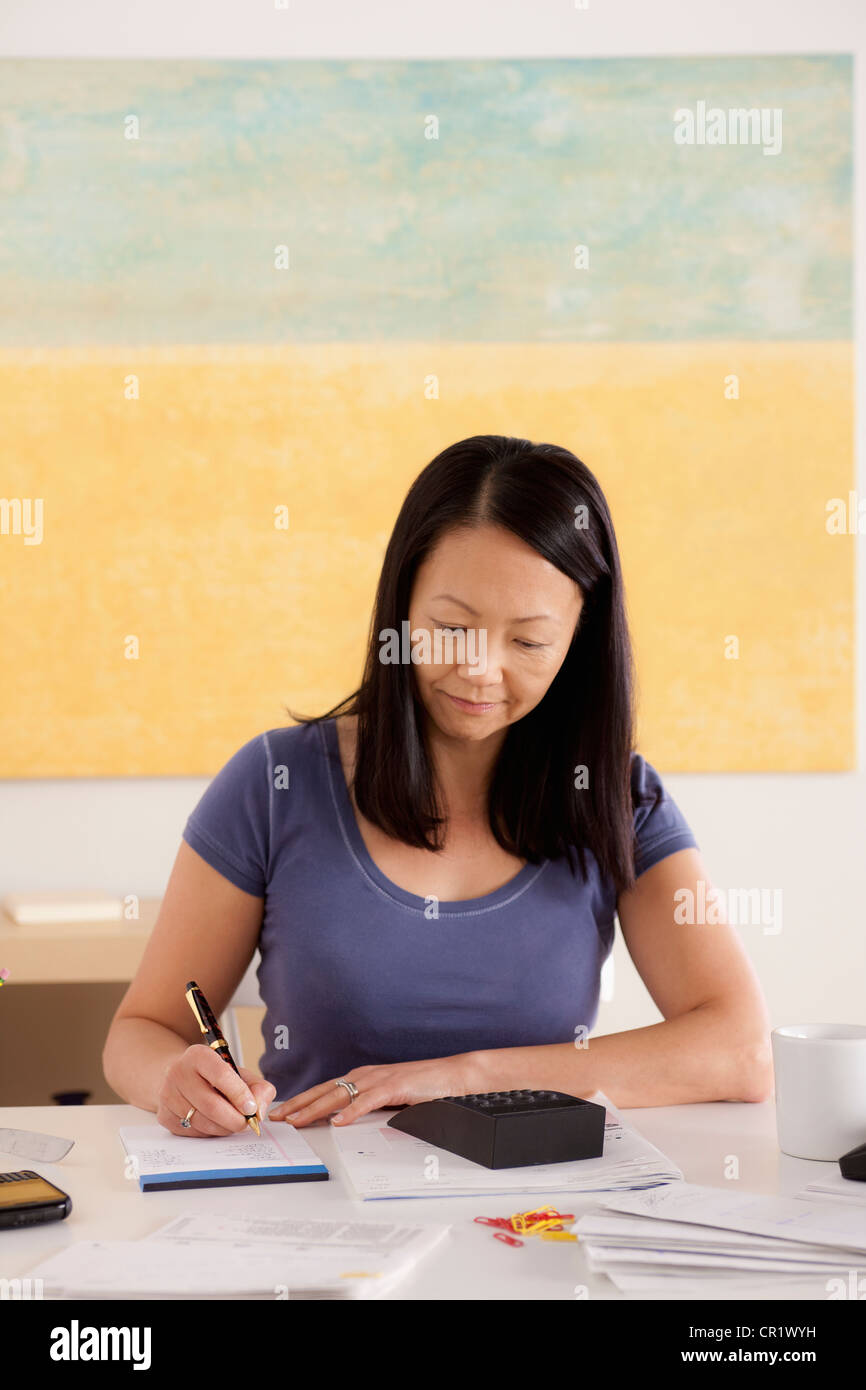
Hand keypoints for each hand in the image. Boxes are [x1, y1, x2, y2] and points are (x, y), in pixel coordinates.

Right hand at [157, 1044, 276, 1136]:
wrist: (178, 1077)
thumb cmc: (212, 1076)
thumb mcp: (237, 1073)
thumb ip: (257, 1087)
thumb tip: (260, 1110)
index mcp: (198, 1055)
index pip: (221, 1075)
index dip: (239, 1094)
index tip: (252, 1108)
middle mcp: (178, 1073)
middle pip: (211, 1105)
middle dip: (234, 1119)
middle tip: (246, 1123)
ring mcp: (168, 1095)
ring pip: (203, 1122)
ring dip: (224, 1128)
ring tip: (232, 1122)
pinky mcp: (164, 1115)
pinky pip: (193, 1132)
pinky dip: (210, 1133)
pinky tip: (214, 1123)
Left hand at [268, 1054, 477, 1127]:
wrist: (454, 1076)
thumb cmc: (423, 1087)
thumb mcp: (389, 1098)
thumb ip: (368, 1105)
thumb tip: (345, 1121)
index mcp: (363, 1078)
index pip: (326, 1090)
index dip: (303, 1100)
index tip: (283, 1113)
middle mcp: (366, 1075)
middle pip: (325, 1091)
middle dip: (299, 1104)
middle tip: (278, 1118)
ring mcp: (380, 1079)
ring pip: (340, 1095)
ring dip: (316, 1108)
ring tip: (298, 1120)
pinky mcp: (395, 1086)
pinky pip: (368, 1100)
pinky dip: (352, 1111)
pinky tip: (339, 1122)